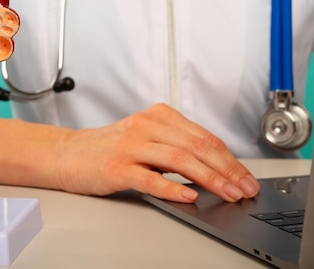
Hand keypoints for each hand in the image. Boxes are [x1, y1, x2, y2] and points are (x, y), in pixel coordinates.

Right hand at [53, 103, 259, 202]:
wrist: (67, 154)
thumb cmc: (108, 149)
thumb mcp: (145, 138)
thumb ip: (175, 146)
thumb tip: (217, 169)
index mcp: (157, 116)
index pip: (203, 136)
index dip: (230, 159)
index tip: (246, 178)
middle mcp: (145, 126)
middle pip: (196, 146)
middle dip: (226, 170)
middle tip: (244, 189)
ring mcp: (129, 146)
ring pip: (178, 159)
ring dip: (208, 179)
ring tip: (227, 194)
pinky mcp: (115, 167)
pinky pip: (149, 177)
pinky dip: (172, 188)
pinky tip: (189, 197)